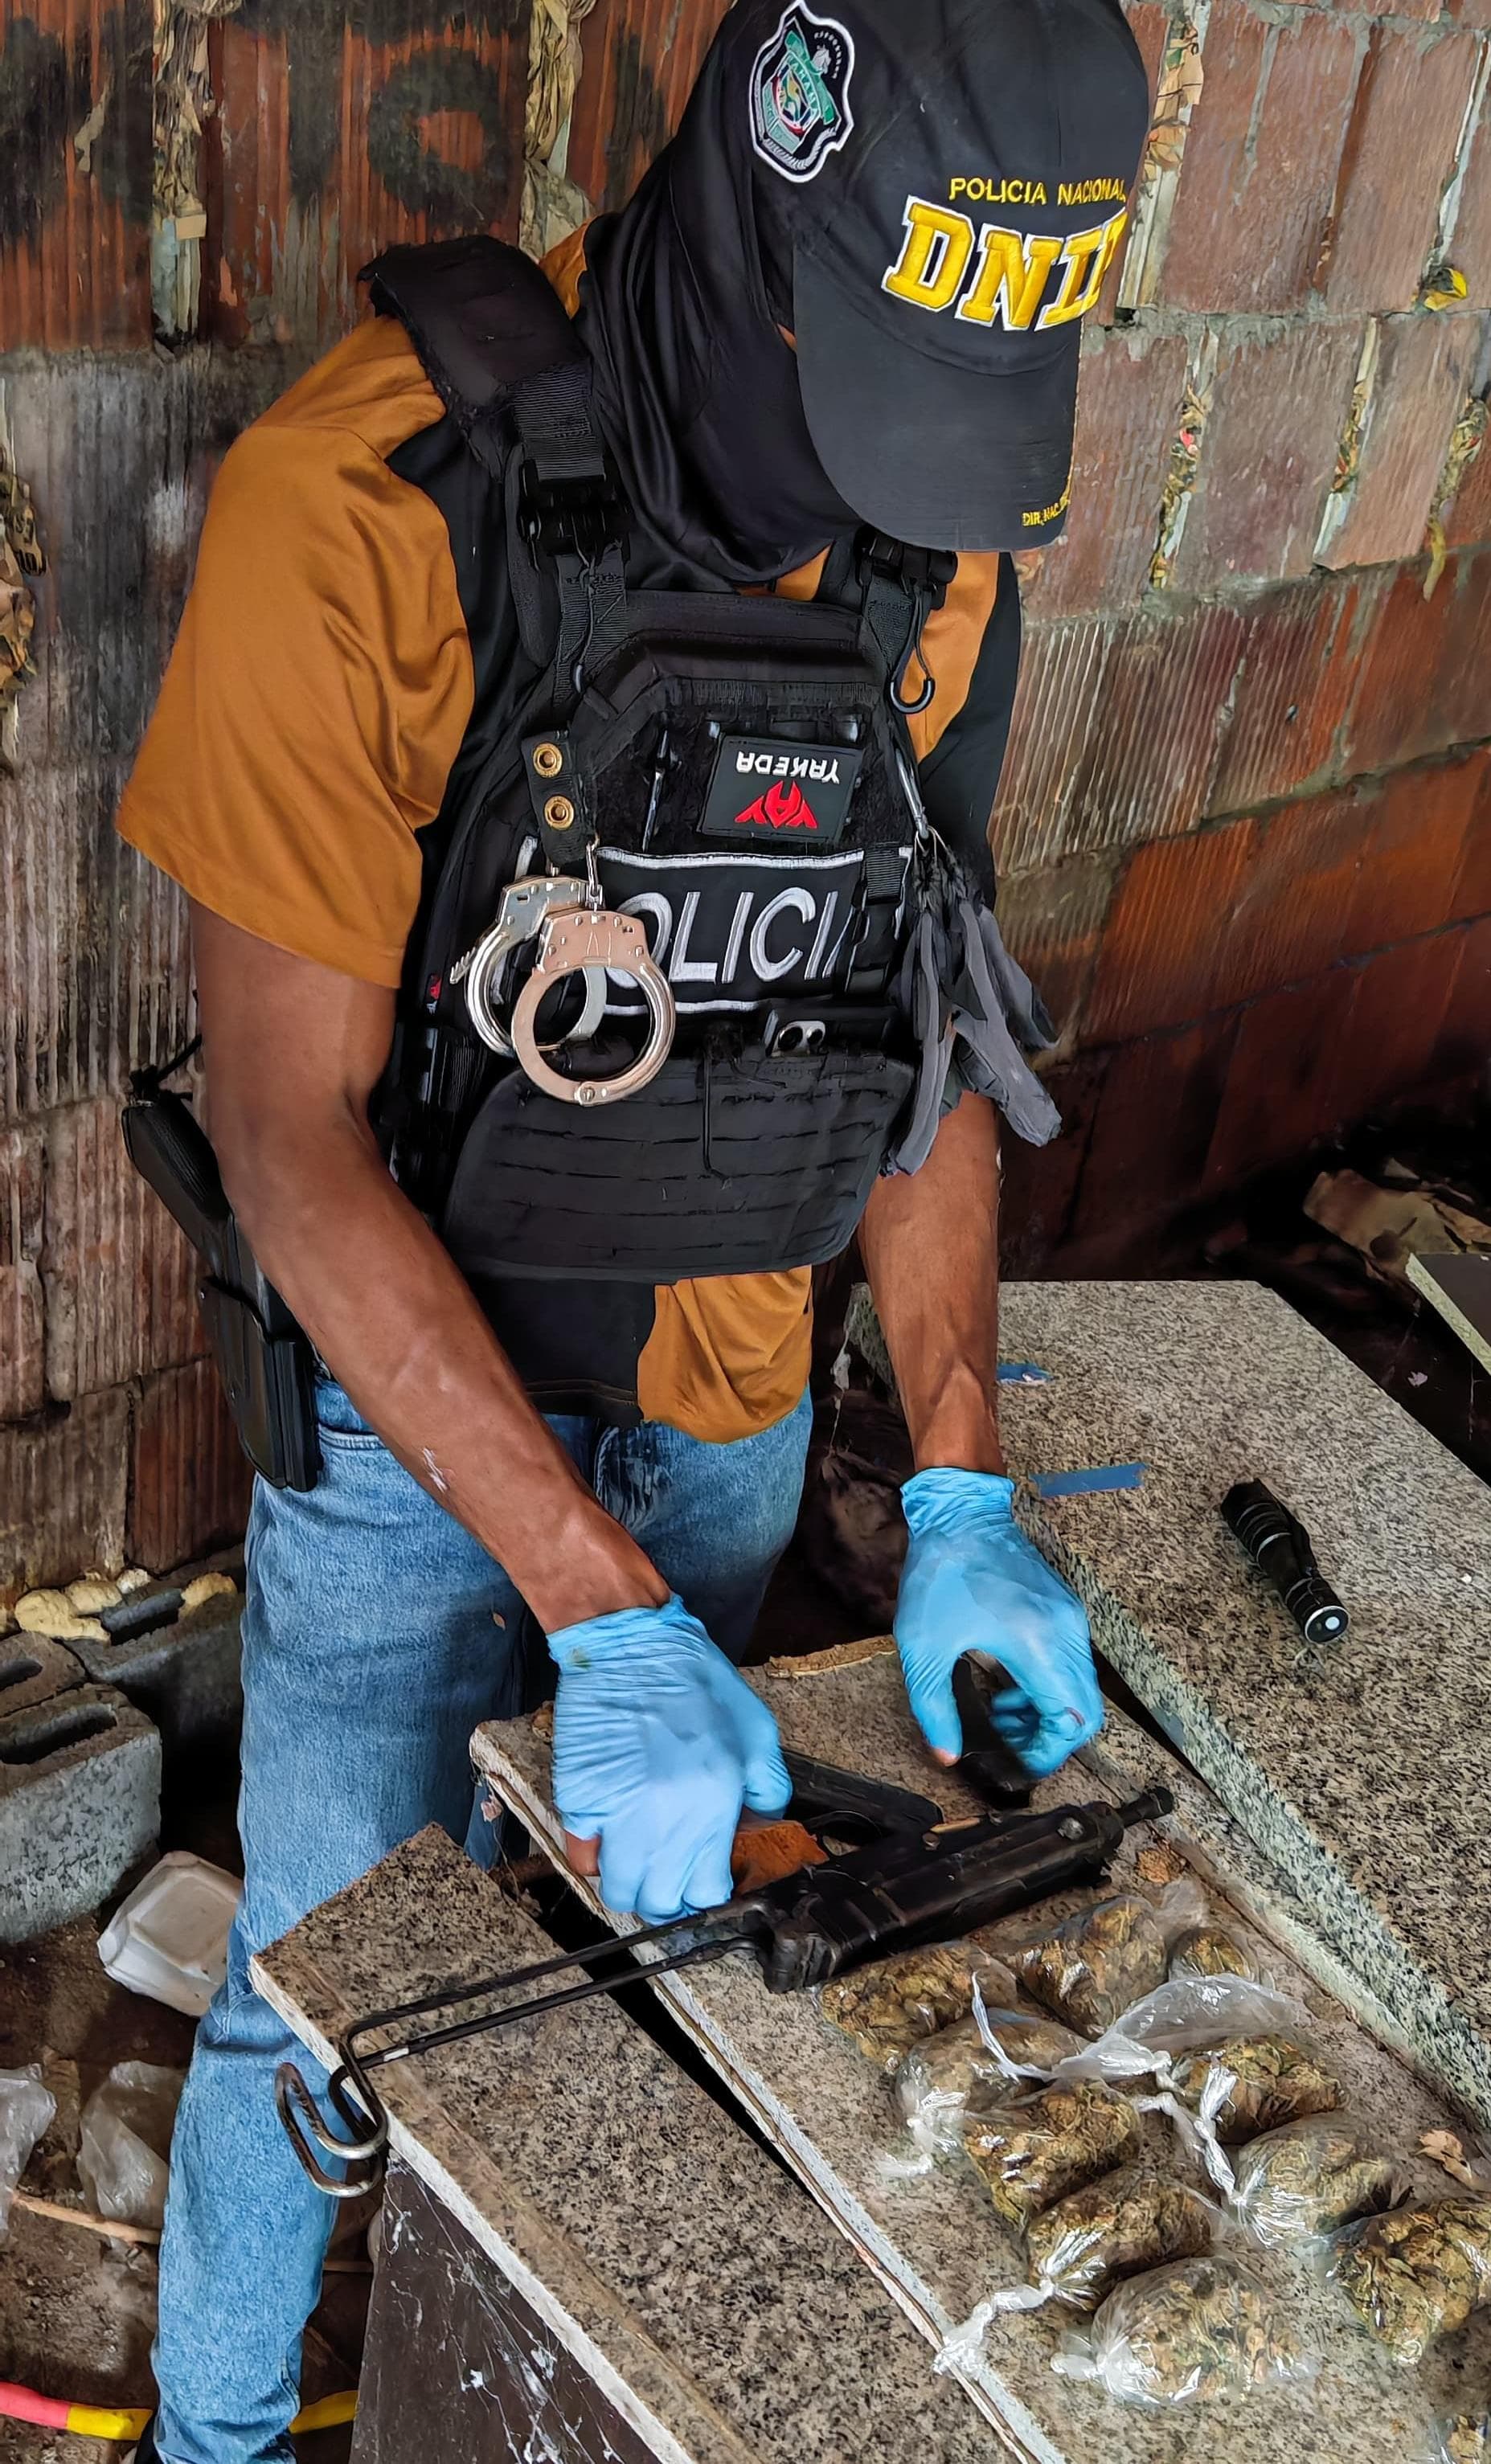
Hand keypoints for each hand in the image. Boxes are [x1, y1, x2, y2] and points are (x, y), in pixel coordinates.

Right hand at [549, 1594, 789, 1920]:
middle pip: (661, 1901)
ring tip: (644, 1865)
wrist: (630, 1644)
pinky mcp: (578, 1798)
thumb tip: (759, 1827)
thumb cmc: (695, 1681)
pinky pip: (582, 1857)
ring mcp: (616, 1811)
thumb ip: (767, 1788)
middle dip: (671, 1900)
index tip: (709, 1883)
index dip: (710, 1893)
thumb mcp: (756, 1731)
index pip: (707, 1889)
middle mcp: (664, 1817)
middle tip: (675, 1881)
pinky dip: (596, 1858)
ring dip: (633, 1886)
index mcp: (712, 1802)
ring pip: (619, 1890)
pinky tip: (612, 1840)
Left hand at [894, 1469, 1101, 1777]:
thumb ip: (934, 1707)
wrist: (961, 1511)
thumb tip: (947, 1754)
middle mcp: (1066, 1634)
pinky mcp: (1063, 1610)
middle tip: (1008, 1743)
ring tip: (1000, 1715)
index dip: (1047, 1753)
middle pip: (1085, 1711)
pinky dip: (1048, 1685)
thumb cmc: (942, 1572)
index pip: (1071, 1720)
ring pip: (1080, 1689)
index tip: (1016, 1764)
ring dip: (1046, 1712)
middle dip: (1049, 1738)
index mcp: (1038, 1646)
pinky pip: (1071, 1664)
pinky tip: (1006, 1684)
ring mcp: (1070, 1619)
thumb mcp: (923, 1646)